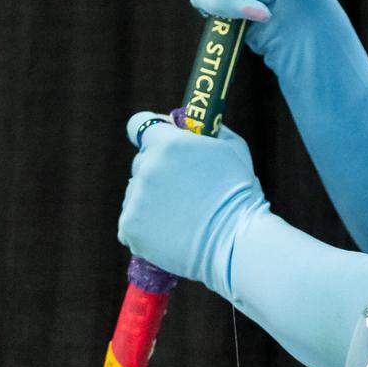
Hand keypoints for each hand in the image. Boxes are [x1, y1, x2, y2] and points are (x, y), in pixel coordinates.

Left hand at [118, 113, 267, 295]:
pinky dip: (145, 226)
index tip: (158, 143)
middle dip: (158, 170)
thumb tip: (188, 124)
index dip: (151, 133)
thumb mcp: (232, 148)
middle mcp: (147, 167)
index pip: (140, 125)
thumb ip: (207, 130)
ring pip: (136, 192)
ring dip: (150, 199)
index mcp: (168, 143)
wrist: (234, 242)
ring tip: (180, 215)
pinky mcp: (129, 227)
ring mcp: (135, 199)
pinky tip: (168, 230)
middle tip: (183, 188)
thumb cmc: (238, 192)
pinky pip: (131, 220)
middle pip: (141, 162)